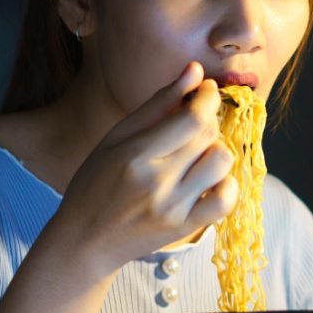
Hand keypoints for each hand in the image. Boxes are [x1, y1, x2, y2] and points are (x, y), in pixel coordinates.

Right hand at [49, 62, 236, 279]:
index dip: (207, 97)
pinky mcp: (184, 229)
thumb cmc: (96, 183)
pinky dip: (226, 184)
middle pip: (209, 136)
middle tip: (196, 122)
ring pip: (221, 163)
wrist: (85, 241)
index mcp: (135, 154)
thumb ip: (158, 103)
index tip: (206, 90)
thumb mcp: (117, 137)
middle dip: (209, 120)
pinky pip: (226, 200)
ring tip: (199, 151)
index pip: (192, 118)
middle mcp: (157, 181)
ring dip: (217, 149)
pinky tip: (210, 179)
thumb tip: (195, 71)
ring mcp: (173, 208)